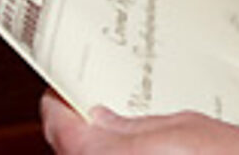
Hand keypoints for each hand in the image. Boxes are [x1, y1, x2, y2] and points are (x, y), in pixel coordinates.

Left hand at [40, 90, 238, 154]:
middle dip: (84, 126)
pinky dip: (123, 153)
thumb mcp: (179, 126)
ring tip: (122, 123)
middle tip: (95, 101)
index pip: (59, 126)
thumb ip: (132, 125)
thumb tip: (104, 119)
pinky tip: (142, 147)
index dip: (59, 103)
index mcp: (104, 154)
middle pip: (74, 148)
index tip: (62, 90)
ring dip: (103, 143)